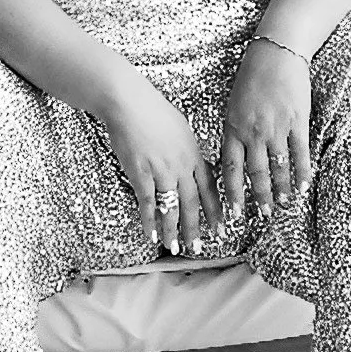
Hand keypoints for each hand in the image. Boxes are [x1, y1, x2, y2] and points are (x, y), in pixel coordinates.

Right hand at [101, 81, 223, 256]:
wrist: (130, 103)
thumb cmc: (154, 110)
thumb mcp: (181, 129)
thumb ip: (188, 151)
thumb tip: (193, 164)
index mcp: (194, 154)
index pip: (209, 188)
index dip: (215, 210)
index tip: (221, 227)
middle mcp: (181, 165)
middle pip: (193, 202)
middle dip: (196, 227)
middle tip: (199, 248)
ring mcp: (162, 171)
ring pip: (171, 207)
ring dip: (174, 230)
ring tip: (175, 248)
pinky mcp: (141, 173)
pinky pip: (148, 203)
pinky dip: (150, 221)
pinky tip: (151, 235)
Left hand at [220, 37, 312, 221]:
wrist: (275, 53)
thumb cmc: (251, 78)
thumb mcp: (232, 106)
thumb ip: (233, 133)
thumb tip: (232, 160)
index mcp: (233, 128)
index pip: (230, 169)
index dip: (232, 194)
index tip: (234, 214)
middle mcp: (252, 131)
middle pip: (255, 173)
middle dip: (259, 198)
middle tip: (263, 215)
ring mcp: (276, 127)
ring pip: (278, 167)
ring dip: (281, 189)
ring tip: (284, 205)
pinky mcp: (297, 121)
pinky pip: (300, 153)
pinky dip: (302, 172)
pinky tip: (304, 186)